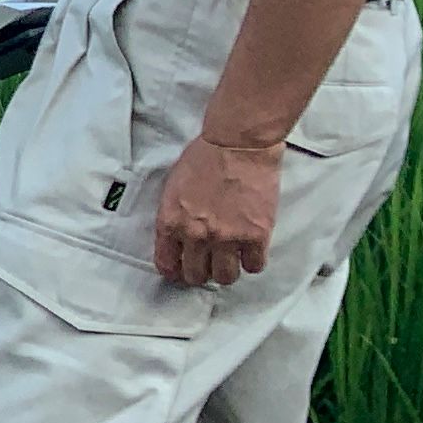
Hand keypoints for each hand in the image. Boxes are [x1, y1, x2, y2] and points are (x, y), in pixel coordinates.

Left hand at [155, 133, 283, 287]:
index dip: (175, 270)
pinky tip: (251, 251)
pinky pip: (254, 266)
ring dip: (227, 271)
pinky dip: (253, 261)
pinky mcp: (256, 236)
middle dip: (201, 272)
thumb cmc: (204, 158)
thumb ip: (174, 214)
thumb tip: (177, 235)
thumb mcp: (173, 186)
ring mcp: (227, 238)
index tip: (181, 269)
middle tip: (209, 264)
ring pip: (226, 277)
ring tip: (230, 259)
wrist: (237, 146)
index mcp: (171, 222)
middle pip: (196, 275)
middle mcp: (196, 235)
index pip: (166, 263)